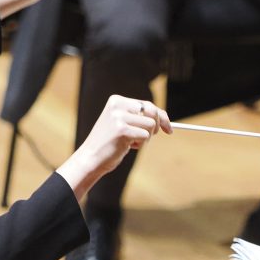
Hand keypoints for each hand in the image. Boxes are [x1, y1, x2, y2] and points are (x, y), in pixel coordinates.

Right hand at [56, 96, 171, 200]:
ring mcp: (119, 117)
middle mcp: (117, 105)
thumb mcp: (122, 124)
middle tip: (152, 136)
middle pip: (152, 112)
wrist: (90, 158)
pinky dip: (140, 145)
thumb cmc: (109, 143)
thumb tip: (163, 118)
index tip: (169, 128)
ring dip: (146, 138)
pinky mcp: (122, 130)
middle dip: (156, 126)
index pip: (147, 104)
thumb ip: (138, 117)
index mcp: (116, 100)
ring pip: (150, 125)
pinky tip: (127, 147)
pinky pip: (145, 136)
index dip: (161, 116)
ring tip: (132, 143)